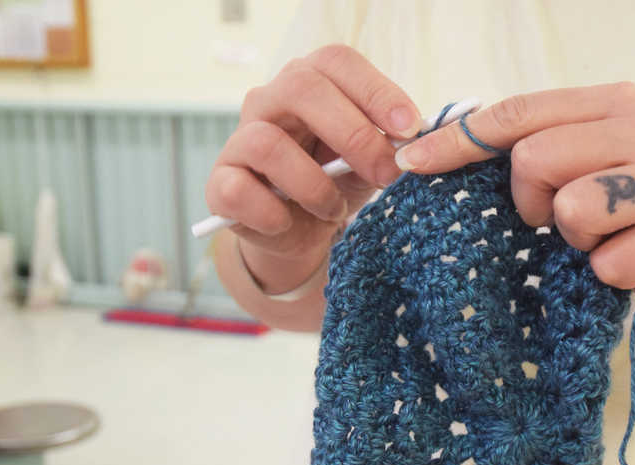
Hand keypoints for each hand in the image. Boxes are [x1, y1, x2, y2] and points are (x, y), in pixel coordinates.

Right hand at [205, 45, 421, 285]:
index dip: (376, 90)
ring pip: (268, 143)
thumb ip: (386, 144)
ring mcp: (240, 140)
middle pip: (301, 87)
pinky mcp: (221, 184)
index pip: (337, 62)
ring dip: (313, 183)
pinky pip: (238, 189)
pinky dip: (271, 211)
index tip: (411, 128)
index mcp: (309, 82)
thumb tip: (413, 142)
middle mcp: (269, 101)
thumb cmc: (336, 182)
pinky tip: (288, 221)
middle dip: (353, 133)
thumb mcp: (368, 160)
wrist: (299, 232)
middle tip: (386, 173)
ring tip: (333, 208)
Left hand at [393, 83, 634, 309]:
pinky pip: (607, 262)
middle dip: (530, 201)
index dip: (459, 141)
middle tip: (557, 218)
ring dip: (573, 238)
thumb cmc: (620, 209)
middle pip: (535, 158)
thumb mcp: (576, 165)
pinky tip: (630, 264)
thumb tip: (426, 150)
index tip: (411, 164)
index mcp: (614, 101)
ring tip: (600, 238)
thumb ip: (526, 148)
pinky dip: (605, 274)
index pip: (519, 114)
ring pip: (573, 208)